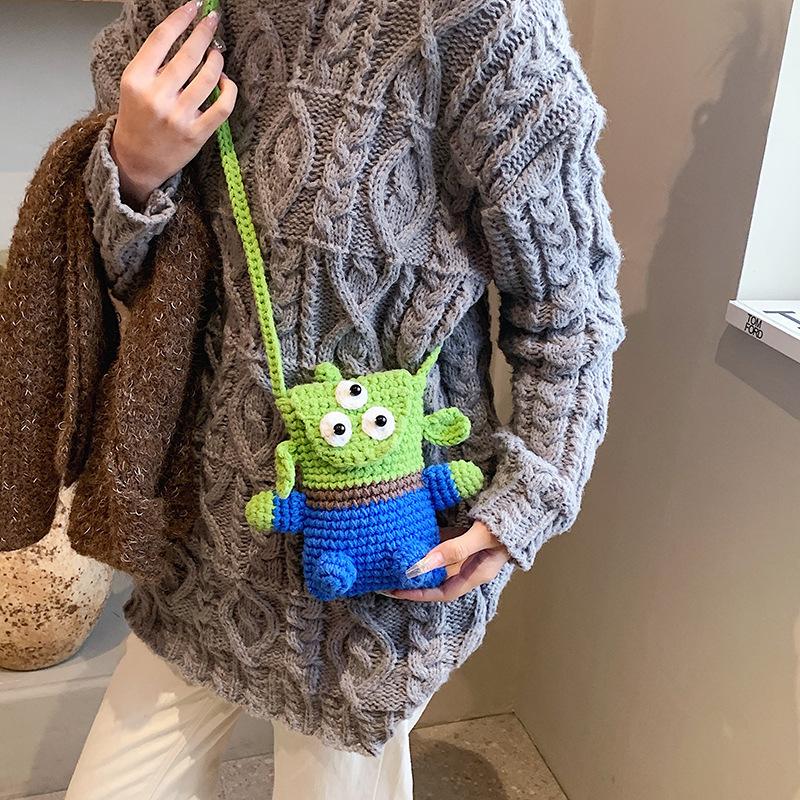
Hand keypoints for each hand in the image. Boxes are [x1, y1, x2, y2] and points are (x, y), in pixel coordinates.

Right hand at [110, 0, 236, 209]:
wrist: (137, 160)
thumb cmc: (138, 118)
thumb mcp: (134, 85)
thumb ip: (154, 63)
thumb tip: (186, 35)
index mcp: (136, 79)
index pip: (162, 39)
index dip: (181, 18)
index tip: (193, 7)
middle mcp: (157, 97)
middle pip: (189, 55)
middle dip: (204, 33)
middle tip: (212, 21)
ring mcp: (178, 117)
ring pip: (208, 78)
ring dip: (217, 60)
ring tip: (216, 54)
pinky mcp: (197, 134)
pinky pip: (222, 106)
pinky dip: (228, 90)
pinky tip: (225, 82)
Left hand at [388, 521, 510, 601]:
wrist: (527, 501)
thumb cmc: (509, 522)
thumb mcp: (481, 537)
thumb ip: (454, 549)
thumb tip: (424, 564)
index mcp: (477, 573)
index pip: (443, 592)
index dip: (419, 594)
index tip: (395, 590)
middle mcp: (470, 565)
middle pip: (437, 578)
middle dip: (413, 578)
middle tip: (386, 573)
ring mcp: (467, 550)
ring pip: (438, 560)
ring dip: (418, 559)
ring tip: (393, 555)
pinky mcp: (465, 536)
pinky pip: (442, 542)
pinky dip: (427, 541)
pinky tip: (410, 535)